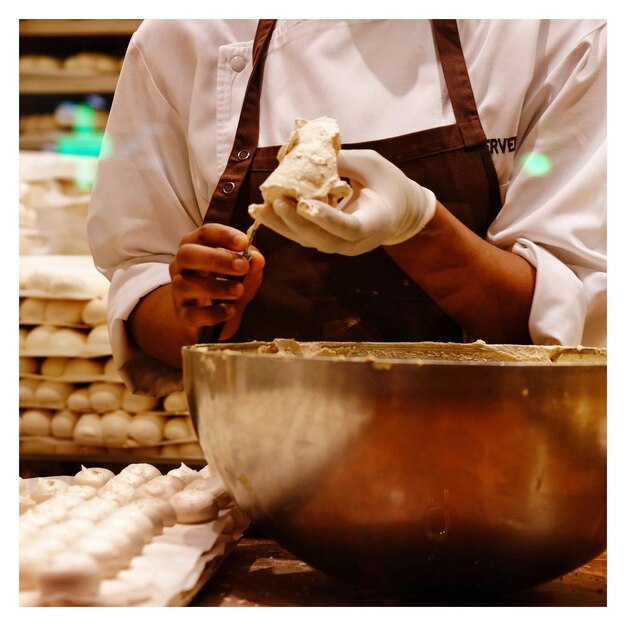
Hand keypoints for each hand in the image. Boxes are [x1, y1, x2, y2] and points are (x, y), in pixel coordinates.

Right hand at [169, 224, 263, 338]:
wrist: (211, 316)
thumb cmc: (226, 283)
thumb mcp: (242, 270)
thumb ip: (251, 262)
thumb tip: (257, 259)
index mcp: (196, 247)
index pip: (204, 234)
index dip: (223, 235)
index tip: (243, 242)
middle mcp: (181, 266)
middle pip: (187, 255)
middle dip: (216, 259)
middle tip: (242, 267)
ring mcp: (179, 291)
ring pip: (186, 285)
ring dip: (216, 287)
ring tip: (239, 290)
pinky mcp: (183, 315)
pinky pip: (193, 314)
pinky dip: (214, 313)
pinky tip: (230, 310)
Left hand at [248, 149, 435, 255]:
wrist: (400, 213)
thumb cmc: (389, 184)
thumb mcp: (372, 165)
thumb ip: (343, 161)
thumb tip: (307, 150)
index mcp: (375, 223)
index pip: (348, 227)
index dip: (327, 218)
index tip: (306, 204)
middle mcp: (356, 243)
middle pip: (321, 239)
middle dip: (295, 222)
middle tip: (275, 200)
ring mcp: (340, 247)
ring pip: (308, 240)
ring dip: (282, 225)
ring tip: (258, 208)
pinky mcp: (327, 242)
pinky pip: (304, 236)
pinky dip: (284, 224)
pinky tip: (264, 210)